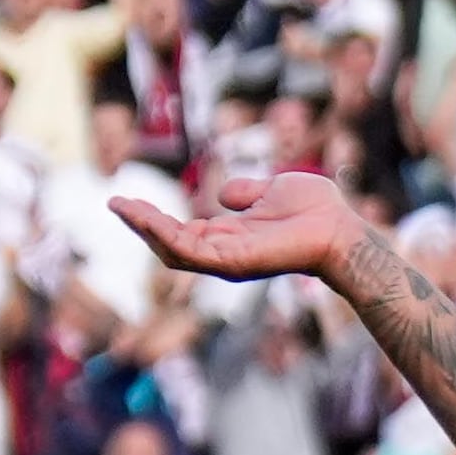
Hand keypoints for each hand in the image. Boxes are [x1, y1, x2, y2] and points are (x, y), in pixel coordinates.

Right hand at [118, 170, 361, 285]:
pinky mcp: (233, 263)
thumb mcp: (271, 191)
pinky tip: (146, 218)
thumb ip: (246, 193)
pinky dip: (165, 235)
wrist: (340, 228)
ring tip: (121, 206)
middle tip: (115, 202)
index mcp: (230, 239)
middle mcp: (224, 254)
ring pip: (173, 249)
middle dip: (142, 224)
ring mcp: (227, 262)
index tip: (130, 201)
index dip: (156, 219)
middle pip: (170, 245)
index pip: (183, 233)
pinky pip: (190, 251)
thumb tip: (224, 193)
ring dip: (145, 228)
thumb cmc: (315, 211)